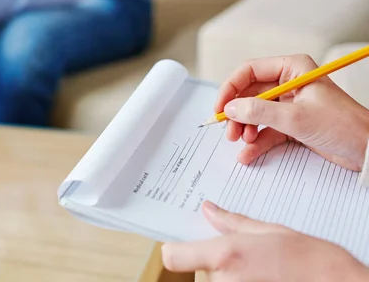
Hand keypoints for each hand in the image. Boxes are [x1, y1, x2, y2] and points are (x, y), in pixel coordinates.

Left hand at [162, 201, 368, 281]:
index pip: (174, 256)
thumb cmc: (310, 259)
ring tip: (260, 268)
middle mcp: (224, 281)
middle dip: (215, 262)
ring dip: (229, 276)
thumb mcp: (268, 230)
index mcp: (226, 255)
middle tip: (244, 255)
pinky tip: (262, 277)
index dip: (175, 249)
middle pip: (200, 269)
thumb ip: (232, 222)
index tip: (179, 244)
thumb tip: (209, 210)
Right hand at [215, 54, 368, 170]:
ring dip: (245, 129)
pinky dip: (256, 142)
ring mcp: (289, 104)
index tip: (220, 107)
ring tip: (242, 142)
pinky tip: (249, 153)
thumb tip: (230, 108)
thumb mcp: (295, 117)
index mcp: (292, 69)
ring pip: (255, 113)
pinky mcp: (292, 124)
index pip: (249, 72)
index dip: (230, 89)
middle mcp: (289, 83)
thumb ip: (258, 111)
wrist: (367, 150)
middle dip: (237, 114)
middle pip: (249, 94)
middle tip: (229, 131)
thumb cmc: (343, 125)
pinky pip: (266, 130)